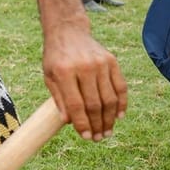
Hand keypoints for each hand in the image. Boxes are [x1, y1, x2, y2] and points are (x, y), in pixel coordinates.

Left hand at [42, 26, 126, 140]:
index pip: (75, 104)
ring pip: (109, 98)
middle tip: (98, 138)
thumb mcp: (48, 75)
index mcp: (63, 71)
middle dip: (97, 125)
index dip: (82, 123)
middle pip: (94, 104)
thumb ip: (58, 97)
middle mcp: (84, 67)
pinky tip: (119, 116)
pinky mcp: (112, 61)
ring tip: (107, 131)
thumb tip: (68, 122)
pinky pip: (120, 87)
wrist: (68, 31)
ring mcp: (100, 64)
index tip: (86, 136)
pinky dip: (121, 104)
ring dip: (110, 119)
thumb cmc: (55, 57)